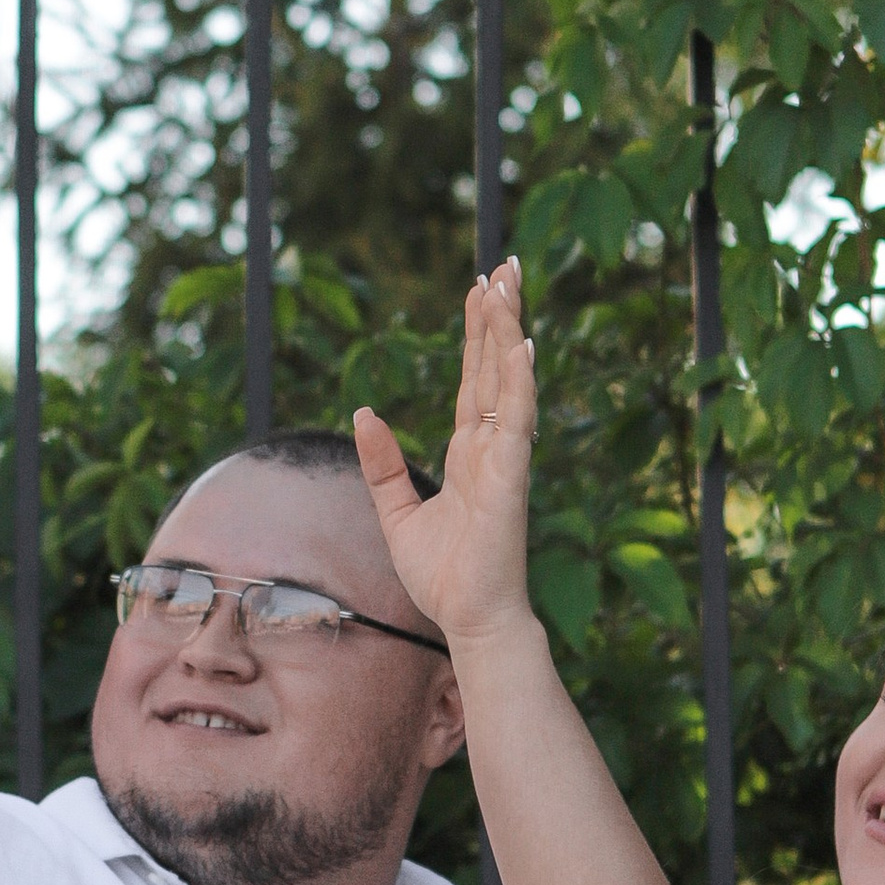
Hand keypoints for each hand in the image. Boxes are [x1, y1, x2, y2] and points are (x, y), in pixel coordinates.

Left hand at [353, 257, 539, 648]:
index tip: (479, 288)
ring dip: (508, 330)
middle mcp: (490, 445)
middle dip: (499, 314)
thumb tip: (363, 412)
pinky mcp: (509, 478)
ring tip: (508, 281)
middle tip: (505, 263)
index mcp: (468, 452)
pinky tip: (521, 345)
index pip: (474, 379)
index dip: (477, 334)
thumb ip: (381, 463)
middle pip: (495, 366)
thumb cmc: (442, 576)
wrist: (467, 620)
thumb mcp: (395, 510)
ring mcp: (504, 458)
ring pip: (507, 380)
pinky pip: (515, 421)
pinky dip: (519, 382)